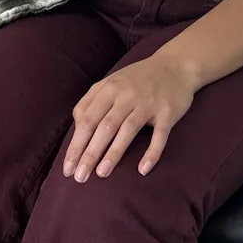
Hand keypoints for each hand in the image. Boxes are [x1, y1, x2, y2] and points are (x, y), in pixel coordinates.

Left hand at [62, 51, 197, 180]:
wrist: (176, 65)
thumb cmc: (138, 79)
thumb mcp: (111, 82)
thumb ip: (91, 101)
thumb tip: (77, 128)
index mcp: (109, 89)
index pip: (87, 120)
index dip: (76, 144)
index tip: (67, 167)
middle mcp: (127, 95)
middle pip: (104, 126)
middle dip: (90, 153)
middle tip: (80, 177)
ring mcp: (148, 103)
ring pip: (127, 130)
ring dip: (113, 154)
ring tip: (101, 174)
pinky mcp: (168, 112)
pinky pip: (159, 135)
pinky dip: (151, 152)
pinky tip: (143, 170)